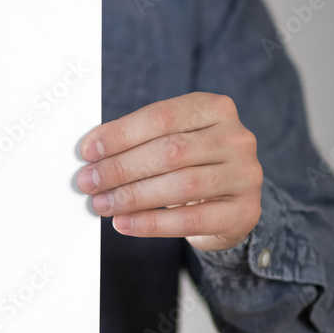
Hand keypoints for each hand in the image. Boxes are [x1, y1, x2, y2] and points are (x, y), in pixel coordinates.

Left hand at [76, 92, 262, 251]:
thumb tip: (91, 151)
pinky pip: (191, 220)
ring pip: (181, 185)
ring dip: (132, 196)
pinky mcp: (244, 211)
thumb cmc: (190, 165)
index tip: (88, 151)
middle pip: (170, 151)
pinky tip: (124, 224)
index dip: (121, 134)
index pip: (161, 117)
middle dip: (121, 168)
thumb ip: (138, 140)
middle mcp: (237, 138)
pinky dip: (152, 223)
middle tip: (88, 182)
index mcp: (215, 108)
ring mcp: (246, 175)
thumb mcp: (171, 141)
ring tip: (102, 204)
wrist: (229, 204)